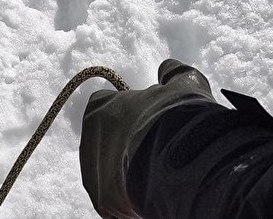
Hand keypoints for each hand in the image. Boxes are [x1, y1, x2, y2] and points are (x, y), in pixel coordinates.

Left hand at [80, 61, 215, 218]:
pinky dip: (134, 200)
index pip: (109, 109)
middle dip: (130, 151)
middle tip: (158, 155)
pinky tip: (154, 194)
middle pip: (108, 147)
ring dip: (131, 177)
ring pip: (113, 176)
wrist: (174, 161)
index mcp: (100, 109)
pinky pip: (118, 202)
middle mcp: (90, 142)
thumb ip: (173, 74)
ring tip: (159, 178)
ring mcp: (94, 176)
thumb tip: (167, 68)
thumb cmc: (176, 117)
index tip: (152, 125)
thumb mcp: (182, 85)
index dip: (132, 118)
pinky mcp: (105, 204)